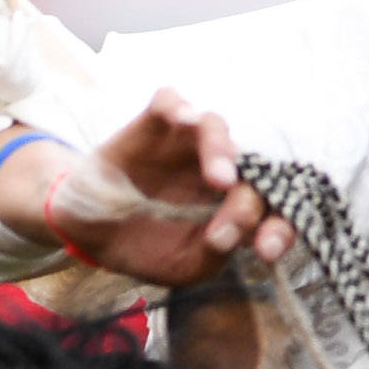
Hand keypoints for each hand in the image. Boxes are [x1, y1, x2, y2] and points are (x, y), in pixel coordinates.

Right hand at [0, 90, 290, 283]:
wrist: (89, 232)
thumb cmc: (145, 247)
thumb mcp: (182, 266)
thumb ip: (213, 252)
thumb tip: (233, 234)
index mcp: (233, 205)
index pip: (272, 208)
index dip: (279, 227)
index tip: (267, 250)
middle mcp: (218, 169)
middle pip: (252, 165)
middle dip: (253, 195)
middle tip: (239, 217)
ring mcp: (186, 144)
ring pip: (216, 127)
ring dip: (223, 150)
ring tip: (220, 179)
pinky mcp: (154, 125)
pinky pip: (170, 102)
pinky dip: (179, 108)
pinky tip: (182, 122)